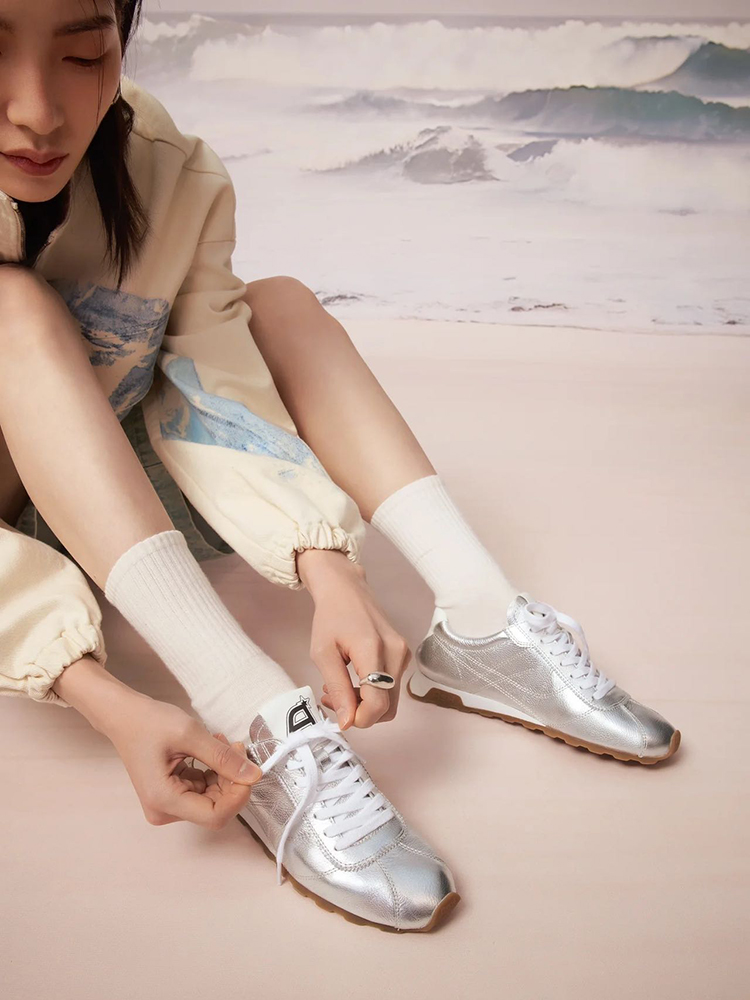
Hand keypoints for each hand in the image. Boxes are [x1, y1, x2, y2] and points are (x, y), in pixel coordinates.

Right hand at [106, 695, 262, 828]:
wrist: (123, 716)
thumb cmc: (148, 722)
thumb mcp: (190, 734)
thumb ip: (223, 758)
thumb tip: (254, 775)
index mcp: (164, 800)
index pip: (215, 816)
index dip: (238, 796)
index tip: (250, 769)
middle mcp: (164, 810)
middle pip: (215, 808)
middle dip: (232, 780)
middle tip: (236, 747)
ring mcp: (167, 805)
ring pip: (212, 798)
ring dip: (224, 773)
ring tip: (221, 743)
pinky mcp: (171, 795)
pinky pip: (203, 790)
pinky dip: (214, 772)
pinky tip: (212, 750)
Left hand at [297, 549, 411, 729]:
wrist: (346, 589)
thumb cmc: (330, 617)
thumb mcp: (323, 653)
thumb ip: (338, 688)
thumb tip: (347, 722)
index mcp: (374, 650)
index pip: (378, 703)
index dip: (359, 719)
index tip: (338, 716)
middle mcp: (396, 653)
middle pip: (387, 707)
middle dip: (360, 713)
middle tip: (333, 699)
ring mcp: (403, 653)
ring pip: (390, 700)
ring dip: (364, 703)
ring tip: (338, 688)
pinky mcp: (403, 654)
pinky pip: (391, 687)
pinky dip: (372, 692)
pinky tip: (352, 678)